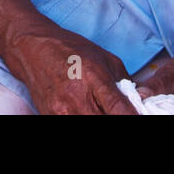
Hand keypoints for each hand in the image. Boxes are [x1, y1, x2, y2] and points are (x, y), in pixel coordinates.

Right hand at [4, 21, 136, 114]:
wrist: (32, 50)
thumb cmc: (71, 50)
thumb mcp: (105, 58)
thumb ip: (124, 83)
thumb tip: (139, 105)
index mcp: (94, 78)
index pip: (121, 111)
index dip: (133, 117)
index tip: (140, 117)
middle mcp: (77, 98)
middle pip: (105, 122)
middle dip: (116, 118)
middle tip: (118, 112)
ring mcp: (62, 112)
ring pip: (89, 123)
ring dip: (99, 118)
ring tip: (99, 109)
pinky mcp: (50, 118)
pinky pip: (72, 124)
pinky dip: (84, 117)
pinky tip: (86, 110)